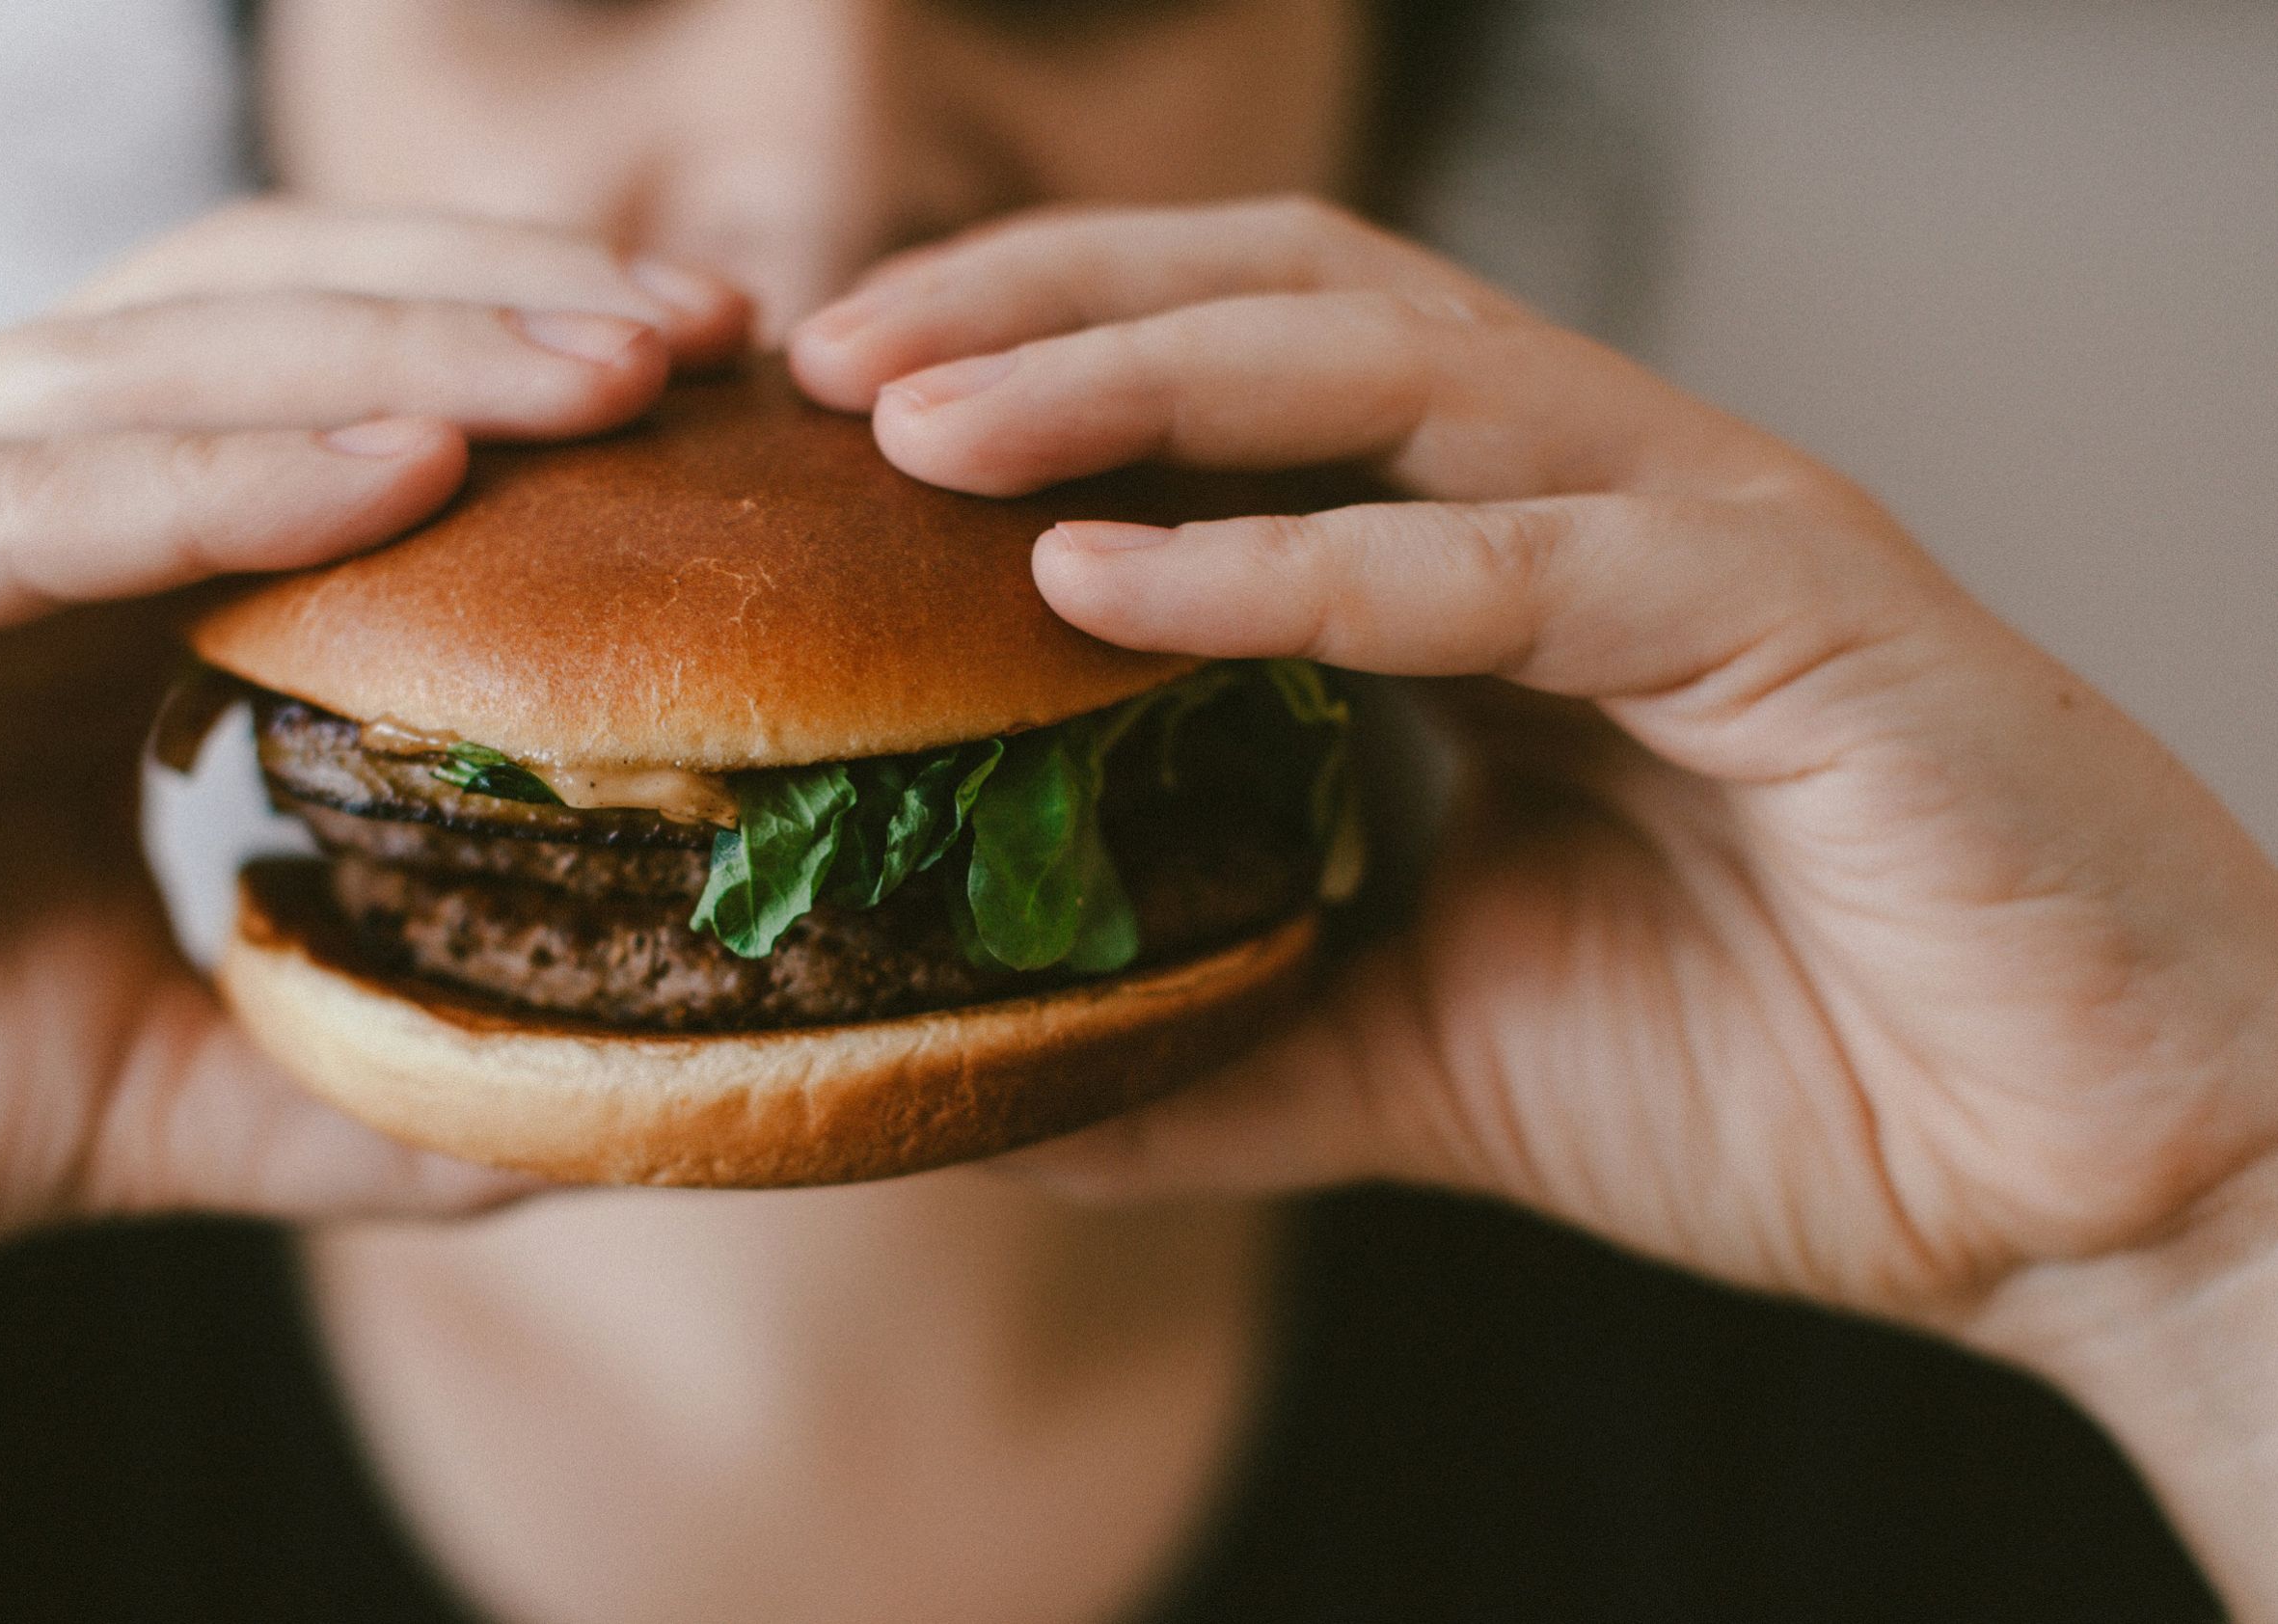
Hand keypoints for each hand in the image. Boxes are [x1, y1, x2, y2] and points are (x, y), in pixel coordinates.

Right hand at [0, 202, 749, 1507]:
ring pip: (164, 366)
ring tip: (615, 370)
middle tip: (718, 339)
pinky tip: (397, 474)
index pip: (328, 398)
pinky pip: (13, 498)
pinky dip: (211, 474)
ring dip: (408, 351)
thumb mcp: (150, 1081)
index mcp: (67, 570)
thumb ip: (348, 1073)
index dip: (524, 382)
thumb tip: (584, 1109)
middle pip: (276, 322)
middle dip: (507, 313)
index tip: (726, 413)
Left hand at [792, 195, 2277, 1588]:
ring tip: (918, 423)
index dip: (1035, 366)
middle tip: (827, 360)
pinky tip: (1105, 580)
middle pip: (1281, 299)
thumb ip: (1231, 1037)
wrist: (2091, 1190)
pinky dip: (1298, 564)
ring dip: (1129, 377)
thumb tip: (1007, 1091)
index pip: (1240, 382)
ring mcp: (1700, 531)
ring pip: (1382, 366)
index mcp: (1508, 563)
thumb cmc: (1797, 1082)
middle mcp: (1593, 497)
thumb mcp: (1434, 1051)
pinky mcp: (1800, 620)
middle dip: (1042, 304)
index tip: (833, 425)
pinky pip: (1512, 556)